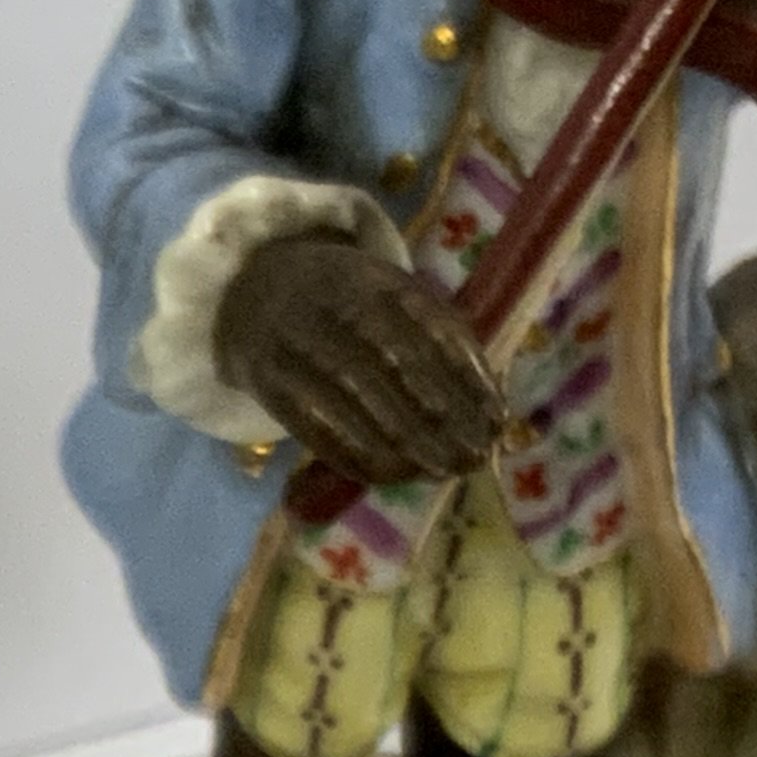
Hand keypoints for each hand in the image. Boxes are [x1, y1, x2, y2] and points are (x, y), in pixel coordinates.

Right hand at [212, 235, 506, 486]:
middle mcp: (338, 309)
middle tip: (475, 458)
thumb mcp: (393, 295)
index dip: (469, 380)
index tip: (498, 420)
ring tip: (440, 471)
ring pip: (358, 401)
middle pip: (396, 368)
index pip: (433, 331)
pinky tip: (392, 474)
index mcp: (379, 282)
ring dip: (405, 445)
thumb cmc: (350, 303)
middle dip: (442, 419)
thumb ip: (437, 336)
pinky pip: (319, 428)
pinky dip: (358, 456)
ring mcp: (301, 347)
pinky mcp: (273, 384)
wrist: (258, 294)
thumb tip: (489, 403)